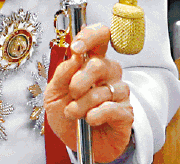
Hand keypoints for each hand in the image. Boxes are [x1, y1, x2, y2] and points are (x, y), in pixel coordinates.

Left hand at [44, 24, 133, 162]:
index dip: (91, 36)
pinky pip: (114, 108)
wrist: (74, 143)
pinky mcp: (126, 113)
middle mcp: (107, 73)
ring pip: (105, 89)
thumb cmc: (65, 114)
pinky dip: (97, 113)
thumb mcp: (53, 93)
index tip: (76, 48)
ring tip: (74, 112)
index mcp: (89, 62)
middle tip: (71, 93)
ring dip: (84, 102)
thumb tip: (74, 56)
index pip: (100, 36)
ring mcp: (119, 92)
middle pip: (100, 64)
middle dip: (80, 80)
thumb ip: (62, 73)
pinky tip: (90, 119)